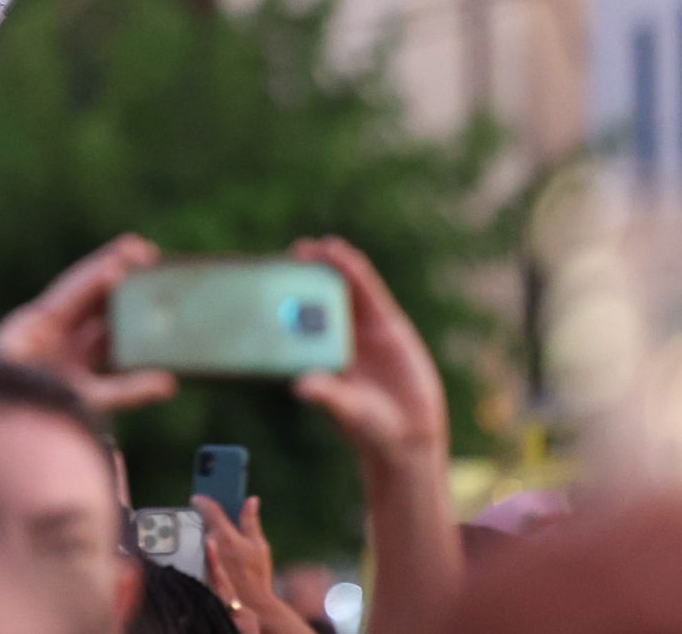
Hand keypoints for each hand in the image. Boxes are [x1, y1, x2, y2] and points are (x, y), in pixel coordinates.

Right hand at [0, 233, 175, 410]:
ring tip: (139, 249)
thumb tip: (171, 383)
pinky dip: (91, 277)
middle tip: (154, 262)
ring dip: (110, 267)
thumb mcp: (97, 399)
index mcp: (76, 363)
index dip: (134, 311)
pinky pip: (69, 291)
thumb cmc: (45, 413)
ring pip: (84, 290)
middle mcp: (63, 341)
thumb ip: (131, 389)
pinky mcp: (36, 316)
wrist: (5, 412)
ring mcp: (48, 326)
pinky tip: (114, 266)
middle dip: (124, 283)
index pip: (111, 331)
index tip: (161, 294)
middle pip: (99, 303)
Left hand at [198, 496, 315, 633]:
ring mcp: (203, 556)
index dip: (202, 500)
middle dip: (202, 517)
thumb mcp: (259, 545)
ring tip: (205, 530)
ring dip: (199, 531)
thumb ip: (251, 520)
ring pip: (197, 536)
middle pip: (201, 522)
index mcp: (226, 534)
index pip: (209, 509)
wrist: (251, 604)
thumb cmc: (257, 574)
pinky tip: (200, 544)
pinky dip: (197, 545)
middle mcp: (211, 543)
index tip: (197, 496)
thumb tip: (251, 499)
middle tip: (203, 512)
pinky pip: (196, 551)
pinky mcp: (200, 567)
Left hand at [289, 237, 448, 468]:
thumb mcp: (346, 410)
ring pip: (344, 290)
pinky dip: (358, 275)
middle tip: (295, 251)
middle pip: (318, 297)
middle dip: (308, 273)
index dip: (286, 295)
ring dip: (334, 266)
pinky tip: (348, 258)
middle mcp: (335, 337)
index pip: (296, 318)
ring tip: (322, 246)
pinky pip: (371, 295)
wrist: (409, 436)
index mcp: (316, 353)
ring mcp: (360, 329)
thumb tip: (300, 387)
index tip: (273, 276)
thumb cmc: (369, 427)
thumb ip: (327, 395)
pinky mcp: (387, 326)